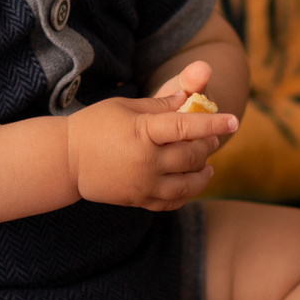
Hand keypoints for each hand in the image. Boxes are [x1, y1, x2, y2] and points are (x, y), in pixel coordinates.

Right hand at [66, 61, 238, 209]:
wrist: (65, 160)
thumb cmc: (96, 125)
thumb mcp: (126, 107)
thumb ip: (161, 105)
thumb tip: (191, 98)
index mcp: (142, 131)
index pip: (186, 126)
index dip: (212, 123)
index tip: (234, 120)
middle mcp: (145, 160)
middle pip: (191, 155)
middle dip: (208, 145)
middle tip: (212, 139)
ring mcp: (143, 183)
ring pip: (187, 184)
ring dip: (203, 175)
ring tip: (208, 167)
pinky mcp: (138, 199)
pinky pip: (172, 201)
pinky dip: (186, 194)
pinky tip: (190, 184)